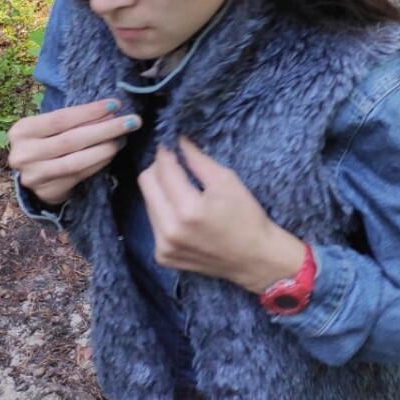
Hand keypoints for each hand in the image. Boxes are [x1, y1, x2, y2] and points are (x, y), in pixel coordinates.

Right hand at [7, 100, 141, 205]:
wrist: (33, 173)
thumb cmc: (47, 140)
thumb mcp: (51, 127)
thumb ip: (74, 119)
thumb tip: (112, 109)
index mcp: (22, 131)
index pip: (60, 118)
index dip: (90, 111)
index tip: (116, 104)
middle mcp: (23, 154)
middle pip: (71, 140)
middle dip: (105, 129)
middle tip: (132, 121)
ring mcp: (34, 176)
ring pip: (76, 161)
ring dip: (105, 148)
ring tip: (124, 138)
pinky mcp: (48, 192)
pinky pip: (79, 175)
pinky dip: (99, 163)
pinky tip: (112, 153)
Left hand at [138, 138, 305, 292]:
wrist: (253, 258)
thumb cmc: (246, 216)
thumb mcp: (227, 181)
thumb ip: (198, 159)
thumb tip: (177, 141)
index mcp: (188, 210)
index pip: (162, 169)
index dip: (166, 152)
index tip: (172, 143)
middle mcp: (170, 230)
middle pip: (146, 183)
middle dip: (159, 168)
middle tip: (177, 164)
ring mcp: (163, 246)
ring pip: (148, 202)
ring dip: (162, 190)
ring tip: (184, 191)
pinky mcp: (163, 256)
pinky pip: (154, 223)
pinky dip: (165, 212)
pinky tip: (185, 215)